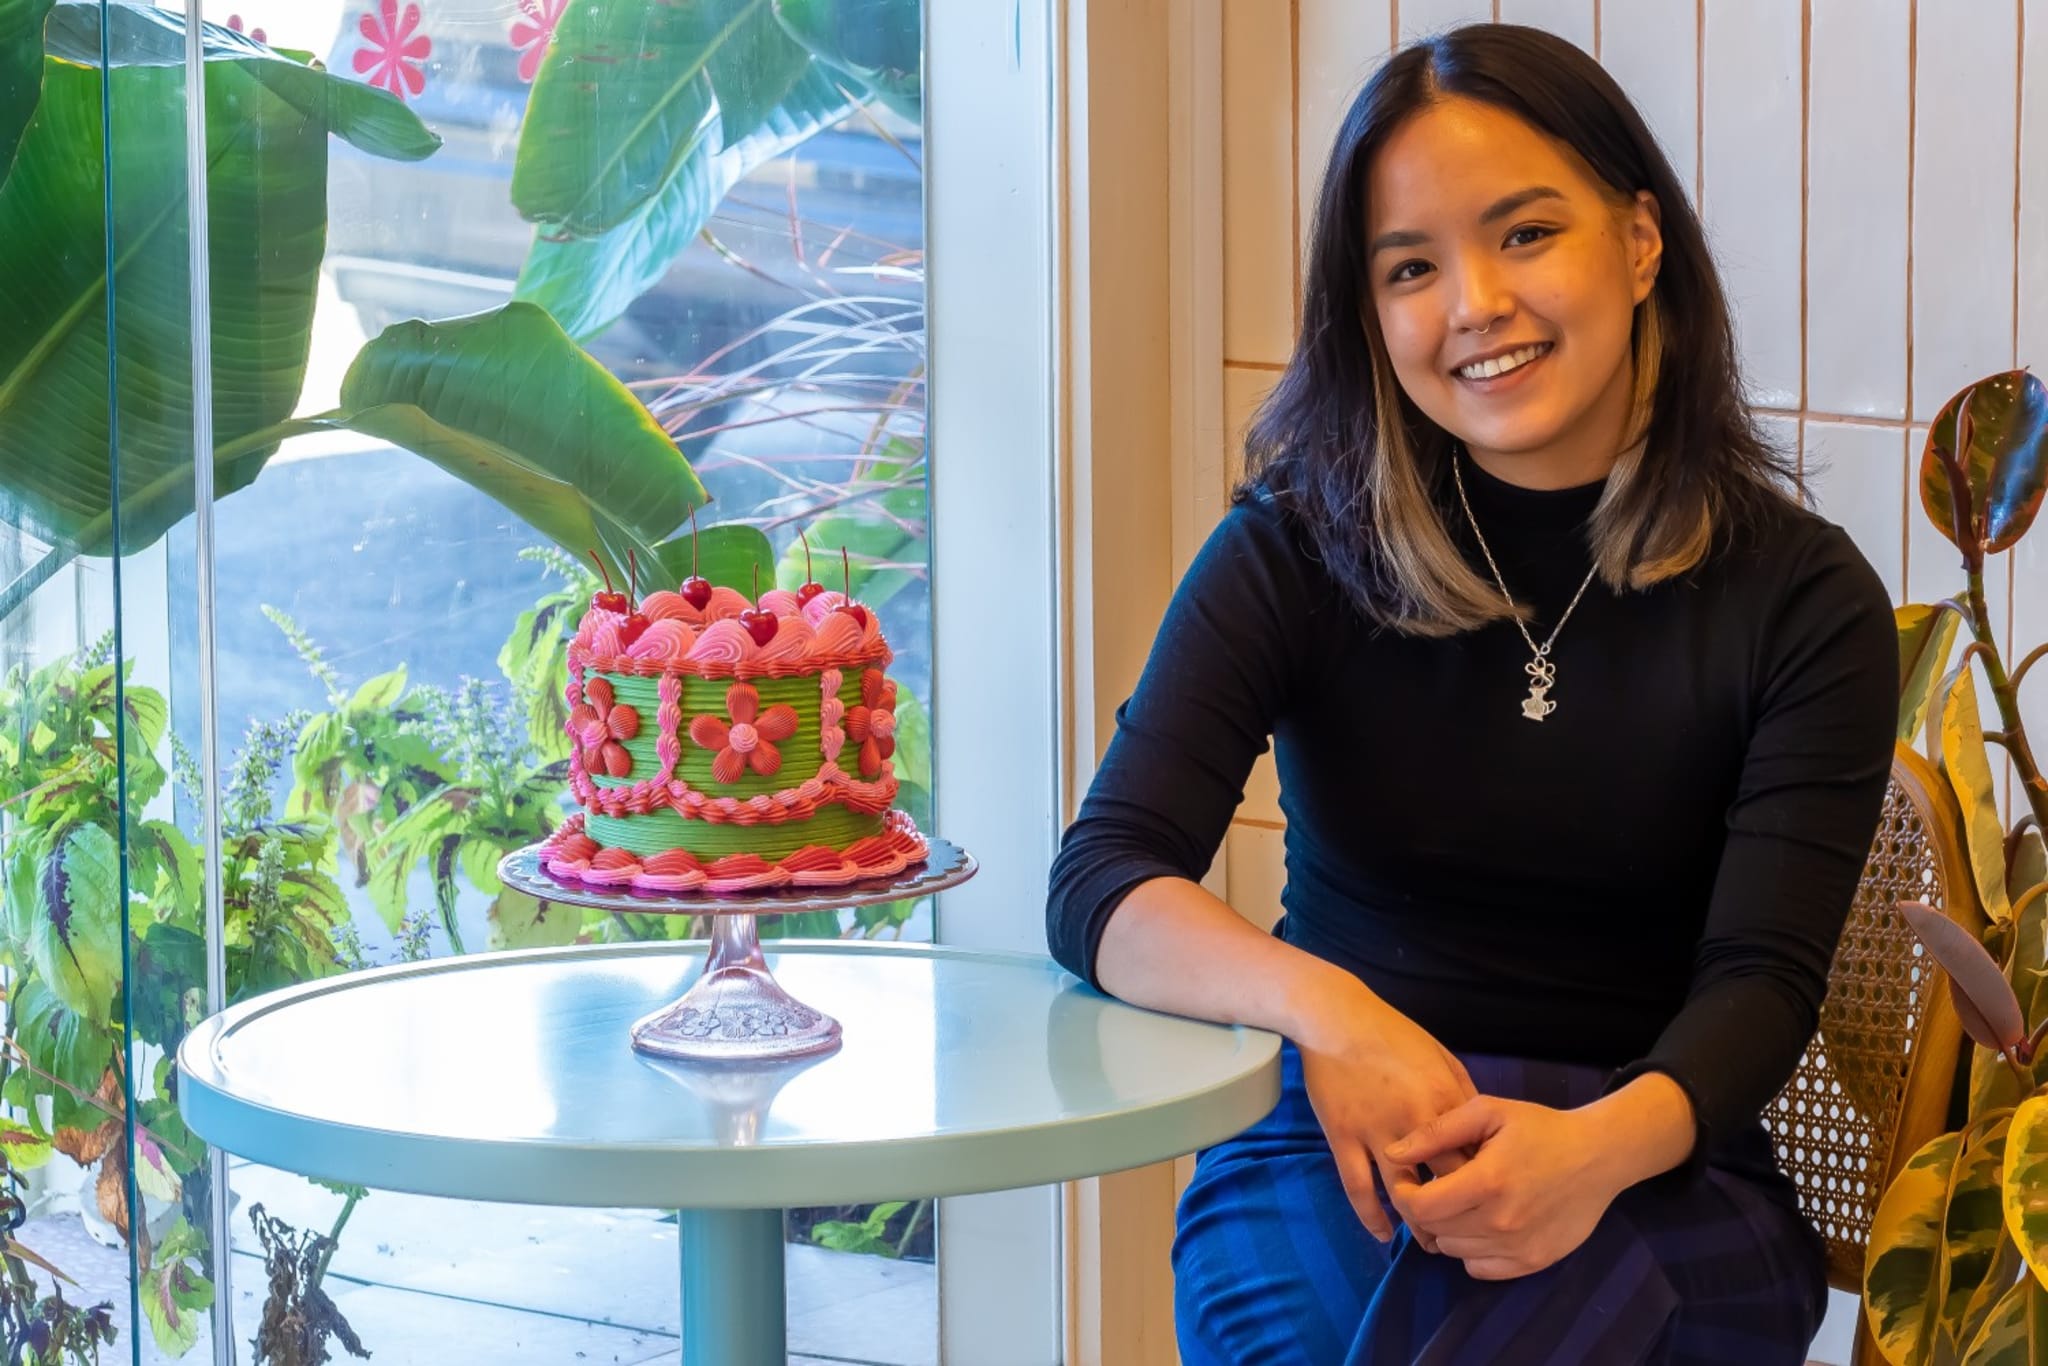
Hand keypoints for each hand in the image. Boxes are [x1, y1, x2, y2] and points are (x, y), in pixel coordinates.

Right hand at [1293, 983, 1477, 1246]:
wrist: (1336, 1018)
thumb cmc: (1394, 1034)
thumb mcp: (1443, 1057)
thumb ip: (1464, 1095)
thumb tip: (1481, 1134)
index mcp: (1447, 1101)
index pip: (1478, 1156)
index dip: (1489, 1183)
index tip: (1493, 1201)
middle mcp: (1417, 1123)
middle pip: (1448, 1183)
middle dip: (1461, 1213)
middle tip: (1467, 1233)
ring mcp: (1377, 1132)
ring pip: (1404, 1194)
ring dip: (1420, 1224)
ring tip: (1431, 1243)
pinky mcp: (1343, 1137)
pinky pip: (1358, 1188)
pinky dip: (1371, 1217)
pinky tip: (1382, 1234)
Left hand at [1382, 1095, 1620, 1279]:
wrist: (1598, 1156)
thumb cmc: (1540, 1128)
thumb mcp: (1487, 1112)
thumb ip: (1436, 1132)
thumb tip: (1393, 1153)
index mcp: (1487, 1181)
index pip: (1422, 1207)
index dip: (1407, 1194)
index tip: (1412, 1179)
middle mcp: (1501, 1222)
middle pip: (1435, 1230)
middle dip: (1426, 1209)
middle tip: (1438, 1188)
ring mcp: (1519, 1247)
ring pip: (1454, 1251)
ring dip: (1449, 1229)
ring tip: (1463, 1203)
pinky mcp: (1533, 1262)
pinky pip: (1480, 1269)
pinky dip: (1472, 1250)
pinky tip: (1482, 1224)